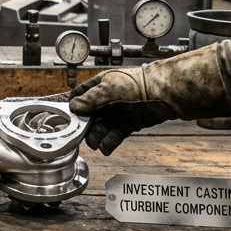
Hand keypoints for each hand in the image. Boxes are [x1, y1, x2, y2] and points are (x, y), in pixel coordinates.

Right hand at [66, 44, 230, 154]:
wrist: (167, 93)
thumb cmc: (141, 83)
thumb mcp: (111, 87)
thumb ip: (92, 98)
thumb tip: (74, 106)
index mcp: (100, 85)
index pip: (79, 96)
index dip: (71, 107)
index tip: (63, 118)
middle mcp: (107, 100)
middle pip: (88, 116)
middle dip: (84, 127)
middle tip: (80, 136)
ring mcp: (118, 113)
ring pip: (100, 128)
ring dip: (96, 137)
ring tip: (96, 142)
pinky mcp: (128, 125)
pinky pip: (114, 136)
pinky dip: (109, 143)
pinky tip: (106, 147)